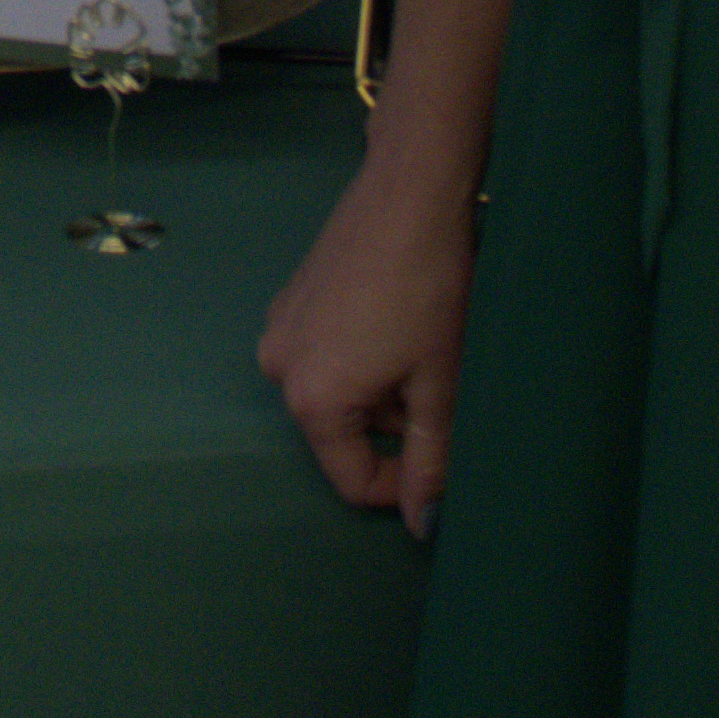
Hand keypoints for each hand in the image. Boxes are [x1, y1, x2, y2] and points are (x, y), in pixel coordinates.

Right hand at [252, 155, 473, 536]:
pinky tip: (396, 316)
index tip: (440, 455)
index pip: (351, 480)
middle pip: (342, 434)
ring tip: (420, 343)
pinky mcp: (290, 300)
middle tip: (437, 380)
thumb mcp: (439, 385)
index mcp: (312, 400)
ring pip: (337, 392)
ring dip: (379, 386)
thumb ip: (429, 462)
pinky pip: (325, 354)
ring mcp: (279, 329)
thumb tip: (422, 523)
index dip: (402, 485)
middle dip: (392, 423)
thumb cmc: (429, 289)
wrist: (409, 194)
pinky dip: (361, 353)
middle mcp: (278, 369)